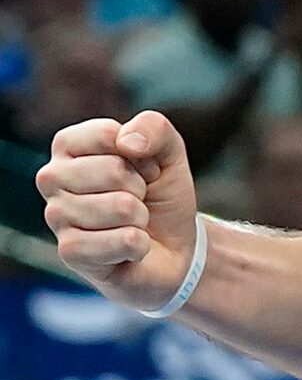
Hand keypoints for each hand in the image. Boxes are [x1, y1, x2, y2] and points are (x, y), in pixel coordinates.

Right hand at [36, 112, 199, 309]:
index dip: (142, 155)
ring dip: (141, 217)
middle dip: (141, 187)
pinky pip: (125, 240)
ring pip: (122, 207)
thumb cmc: (160, 196)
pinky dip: (140, 244)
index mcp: (68, 146)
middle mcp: (52, 177)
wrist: (172, 248)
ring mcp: (56, 216)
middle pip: (114, 170)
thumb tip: (126, 142)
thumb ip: (153, 127)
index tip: (142, 169)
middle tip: (138, 199)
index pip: (108, 135)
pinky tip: (128, 248)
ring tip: (132, 222)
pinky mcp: (69, 251)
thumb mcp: (168, 153)